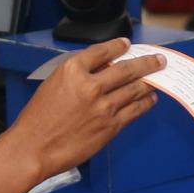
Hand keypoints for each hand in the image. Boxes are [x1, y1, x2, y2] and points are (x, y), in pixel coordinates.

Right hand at [11, 42, 160, 176]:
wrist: (33, 148)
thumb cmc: (37, 120)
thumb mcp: (52, 85)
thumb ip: (77, 76)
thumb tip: (101, 70)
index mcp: (72, 70)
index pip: (102, 51)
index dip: (118, 46)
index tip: (126, 44)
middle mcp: (90, 85)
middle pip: (127, 68)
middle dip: (147, 62)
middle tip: (159, 59)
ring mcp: (103, 106)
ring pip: (135, 88)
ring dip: (150, 81)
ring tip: (159, 77)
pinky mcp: (110, 126)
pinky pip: (135, 110)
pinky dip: (145, 102)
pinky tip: (150, 99)